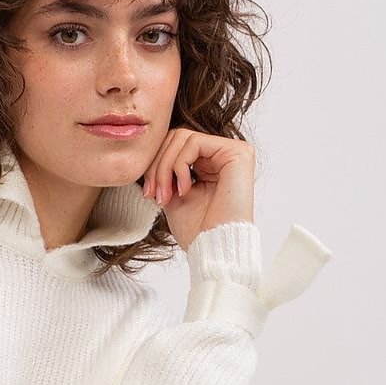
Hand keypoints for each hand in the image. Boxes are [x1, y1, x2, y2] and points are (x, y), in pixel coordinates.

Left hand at [141, 129, 255, 249]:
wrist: (213, 247)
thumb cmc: (196, 229)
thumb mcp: (171, 195)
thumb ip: (164, 172)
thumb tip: (147, 155)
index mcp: (209, 163)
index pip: (174, 145)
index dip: (154, 165)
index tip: (148, 194)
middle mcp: (222, 153)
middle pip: (176, 137)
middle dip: (157, 166)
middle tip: (153, 194)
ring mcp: (232, 151)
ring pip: (182, 137)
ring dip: (165, 167)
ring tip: (166, 195)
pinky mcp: (238, 152)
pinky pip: (194, 142)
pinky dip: (179, 166)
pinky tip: (184, 190)